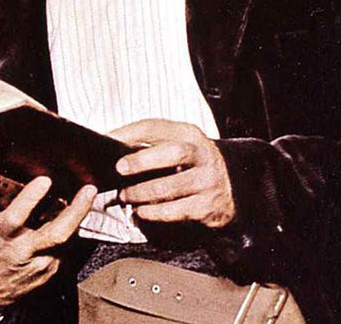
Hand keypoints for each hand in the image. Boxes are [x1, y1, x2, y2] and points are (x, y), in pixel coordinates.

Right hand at [0, 178, 96, 311]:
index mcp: (1, 238)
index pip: (16, 218)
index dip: (30, 199)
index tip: (45, 180)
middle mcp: (24, 251)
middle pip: (57, 233)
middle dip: (75, 210)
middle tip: (88, 190)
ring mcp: (42, 262)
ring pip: (68, 240)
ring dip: (79, 217)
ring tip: (88, 194)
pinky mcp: (53, 269)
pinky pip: (68, 246)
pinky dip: (73, 229)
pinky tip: (77, 213)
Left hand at [108, 119, 234, 227]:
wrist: (231, 187)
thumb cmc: (193, 164)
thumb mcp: (179, 144)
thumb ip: (151, 144)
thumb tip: (111, 146)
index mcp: (188, 134)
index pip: (155, 127)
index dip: (128, 133)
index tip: (108, 141)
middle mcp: (201, 155)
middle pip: (172, 153)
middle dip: (142, 161)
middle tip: (119, 169)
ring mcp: (206, 181)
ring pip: (170, 187)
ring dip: (141, 193)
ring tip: (124, 195)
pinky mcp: (207, 205)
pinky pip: (176, 210)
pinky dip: (154, 212)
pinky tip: (141, 212)